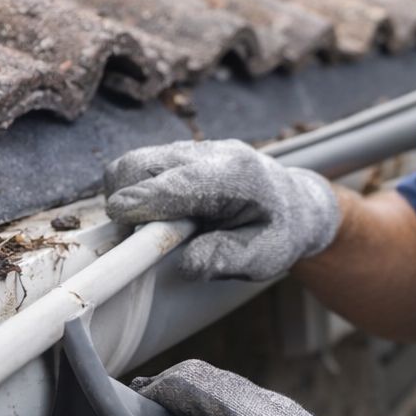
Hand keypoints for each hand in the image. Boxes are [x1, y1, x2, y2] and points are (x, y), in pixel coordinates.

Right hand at [103, 140, 340, 280]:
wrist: (295, 203)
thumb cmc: (280, 233)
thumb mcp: (263, 256)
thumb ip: (226, 259)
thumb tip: (187, 266)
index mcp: (235, 175)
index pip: (176, 183)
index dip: (142, 202)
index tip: (120, 223)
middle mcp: (209, 153)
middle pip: (140, 164)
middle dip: (124, 201)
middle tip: (138, 240)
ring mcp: (192, 149)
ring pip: (134, 164)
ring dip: (129, 198)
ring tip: (153, 230)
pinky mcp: (180, 155)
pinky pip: (141, 169)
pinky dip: (138, 194)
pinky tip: (162, 217)